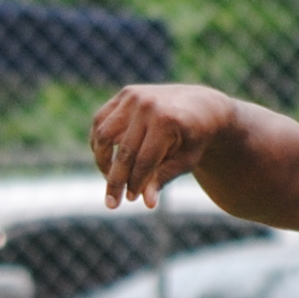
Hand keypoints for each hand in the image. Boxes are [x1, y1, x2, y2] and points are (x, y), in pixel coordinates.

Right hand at [88, 83, 244, 207]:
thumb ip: (164, 178)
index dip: (136, 182)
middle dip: (116, 180)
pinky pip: (101, 120)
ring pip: (104, 134)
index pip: (145, 160)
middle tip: (112, 203)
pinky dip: (98, 140)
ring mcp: (134, 97)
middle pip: (124, 151)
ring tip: (109, 177)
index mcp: (167, 122)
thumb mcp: (186, 160)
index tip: (130, 200)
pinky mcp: (125, 93)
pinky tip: (104, 157)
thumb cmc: (194, 138)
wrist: (200, 106)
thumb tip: (148, 203)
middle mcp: (148, 106)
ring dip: (102, 160)